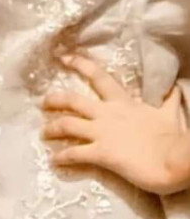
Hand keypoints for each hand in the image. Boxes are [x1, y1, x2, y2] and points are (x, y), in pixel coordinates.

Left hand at [41, 54, 189, 194]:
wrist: (175, 159)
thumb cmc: (171, 137)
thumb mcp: (169, 114)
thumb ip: (168, 101)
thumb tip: (175, 88)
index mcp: (122, 102)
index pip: (97, 76)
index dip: (79, 64)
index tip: (64, 57)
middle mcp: (107, 114)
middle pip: (72, 100)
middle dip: (54, 100)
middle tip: (43, 102)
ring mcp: (102, 133)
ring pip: (67, 125)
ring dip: (52, 128)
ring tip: (43, 133)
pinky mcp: (102, 154)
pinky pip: (75, 154)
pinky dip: (61, 157)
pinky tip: (54, 161)